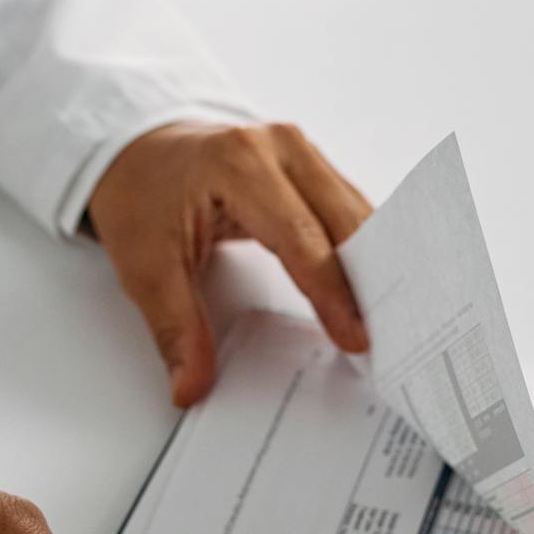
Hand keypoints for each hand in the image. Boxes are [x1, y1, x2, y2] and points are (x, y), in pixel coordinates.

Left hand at [88, 120, 372, 406]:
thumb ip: (176, 329)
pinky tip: (379, 288)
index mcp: (238, 163)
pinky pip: (352, 208)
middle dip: (370, 283)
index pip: (302, 238)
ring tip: (396, 320)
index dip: (333, 293)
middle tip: (391, 338)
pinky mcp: (313, 164)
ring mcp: (301, 150)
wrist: (137, 150)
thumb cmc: (141, 196)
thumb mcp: (145, 267)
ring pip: (359, 213)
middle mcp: (280, 147)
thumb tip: (191, 387)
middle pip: (345, 221)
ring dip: (378, 266)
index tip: (356, 337)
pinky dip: (368, 250)